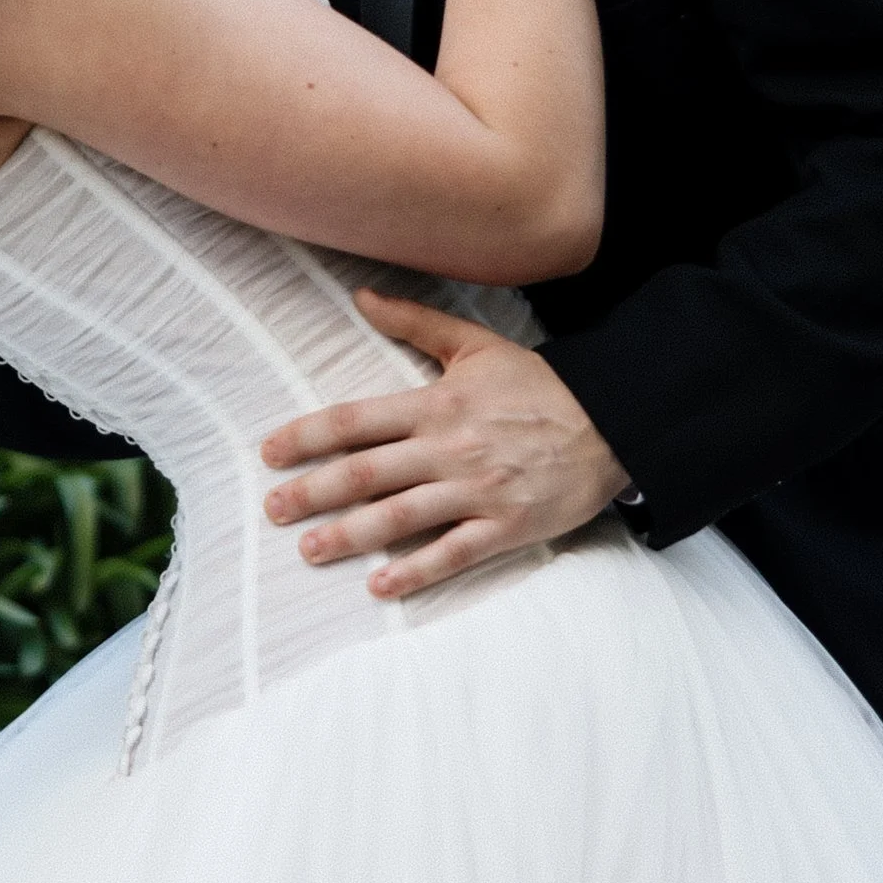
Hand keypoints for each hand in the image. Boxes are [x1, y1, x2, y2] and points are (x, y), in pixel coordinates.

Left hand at [260, 291, 631, 599]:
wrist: (612, 423)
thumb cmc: (538, 385)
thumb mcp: (477, 345)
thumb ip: (415, 322)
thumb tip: (360, 296)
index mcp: (438, 403)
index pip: (357, 419)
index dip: (308, 436)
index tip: (269, 453)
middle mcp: (450, 448)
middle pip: (367, 473)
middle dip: (313, 492)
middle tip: (272, 510)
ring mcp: (477, 491)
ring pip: (400, 516)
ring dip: (349, 535)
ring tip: (309, 549)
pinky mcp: (505, 526)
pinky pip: (452, 553)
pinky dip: (414, 571)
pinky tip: (378, 585)